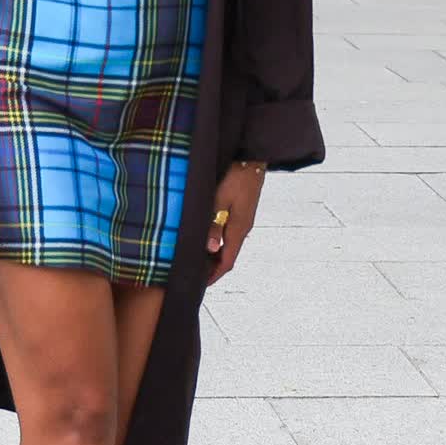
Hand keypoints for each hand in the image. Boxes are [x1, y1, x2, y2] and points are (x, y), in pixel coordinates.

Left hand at [204, 160, 264, 285]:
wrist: (252, 160)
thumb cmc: (236, 176)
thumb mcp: (221, 199)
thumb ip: (214, 224)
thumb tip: (210, 249)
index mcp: (239, 229)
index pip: (227, 261)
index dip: (214, 275)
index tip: (201, 284)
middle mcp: (244, 228)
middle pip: (228, 256)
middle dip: (212, 268)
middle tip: (194, 274)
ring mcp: (244, 221)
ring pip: (229, 246)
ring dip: (215, 256)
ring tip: (197, 260)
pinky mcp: (242, 214)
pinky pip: (230, 235)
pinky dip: (219, 243)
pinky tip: (207, 240)